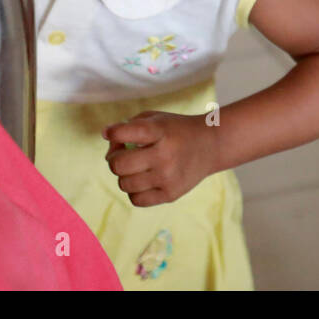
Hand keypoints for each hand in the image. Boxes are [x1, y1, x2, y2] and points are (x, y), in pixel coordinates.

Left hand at [103, 112, 219, 206]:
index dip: (112, 133)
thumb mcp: (155, 119)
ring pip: (124, 184)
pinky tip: (143, 180)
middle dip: (114, 159)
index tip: (111, 133)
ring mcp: (168, 177)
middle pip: (118, 165)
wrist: (211, 145)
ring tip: (135, 168)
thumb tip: (108, 150)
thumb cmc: (175, 130)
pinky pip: (136, 199)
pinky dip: (134, 191)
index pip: (124, 133)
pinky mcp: (171, 194)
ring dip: (124, 176)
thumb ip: (127, 128)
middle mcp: (164, 155)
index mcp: (160, 131)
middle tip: (124, 155)